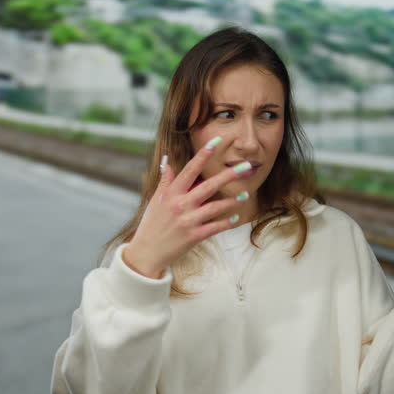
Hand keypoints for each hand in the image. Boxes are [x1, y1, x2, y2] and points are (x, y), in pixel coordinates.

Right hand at [122, 136, 254, 277]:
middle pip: (209, 186)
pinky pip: (215, 227)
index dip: (203, 155)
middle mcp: (181, 205)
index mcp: (171, 193)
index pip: (190, 170)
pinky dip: (226, 222)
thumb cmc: (152, 224)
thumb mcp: (155, 200)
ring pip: (216, 207)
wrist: (147, 252)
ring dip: (233, 201)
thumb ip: (165, 181)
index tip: (216, 141)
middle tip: (246, 167)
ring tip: (245, 195)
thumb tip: (167, 161)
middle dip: (229, 176)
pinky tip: (236, 218)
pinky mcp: (194, 236)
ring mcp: (188, 221)